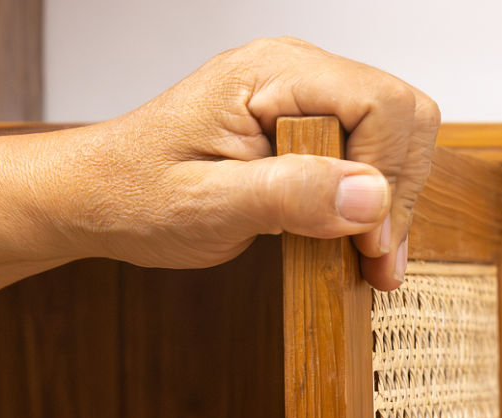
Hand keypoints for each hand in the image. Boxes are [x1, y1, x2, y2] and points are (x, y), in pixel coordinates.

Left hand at [47, 37, 439, 288]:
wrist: (98, 197)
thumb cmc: (134, 194)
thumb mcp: (207, 206)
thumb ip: (289, 196)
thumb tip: (370, 197)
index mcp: (270, 73)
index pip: (378, 102)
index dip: (388, 176)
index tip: (369, 242)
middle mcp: (295, 71)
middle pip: (403, 113)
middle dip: (401, 191)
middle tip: (377, 262)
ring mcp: (305, 96)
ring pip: (398, 134)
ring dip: (394, 202)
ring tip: (369, 262)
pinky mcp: (307, 128)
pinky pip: (370, 153)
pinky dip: (374, 203)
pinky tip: (354, 244)